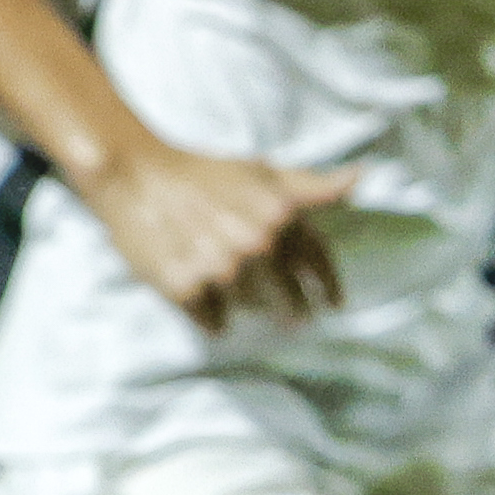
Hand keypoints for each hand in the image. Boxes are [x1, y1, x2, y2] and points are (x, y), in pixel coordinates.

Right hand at [86, 138, 360, 332]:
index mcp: (280, 215)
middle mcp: (256, 244)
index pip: (318, 262)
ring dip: (247, 306)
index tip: (334, 304)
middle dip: (294, 308)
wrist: (135, 175)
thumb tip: (359, 178)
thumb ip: (312, 186)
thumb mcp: (262, 173)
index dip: (328, 285)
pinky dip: (213, 317)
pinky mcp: (185, 288)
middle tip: (294, 318)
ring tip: (235, 291)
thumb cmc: (203, 173)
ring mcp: (221, 269)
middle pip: (290, 297)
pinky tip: (207, 302)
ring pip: (250, 309)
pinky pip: (213, 322)